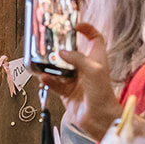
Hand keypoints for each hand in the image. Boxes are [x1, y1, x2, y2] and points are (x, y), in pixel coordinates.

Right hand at [50, 23, 118, 139]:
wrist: (99, 118)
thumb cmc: (102, 93)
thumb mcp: (93, 69)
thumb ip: (76, 58)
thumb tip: (61, 52)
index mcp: (97, 59)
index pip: (95, 39)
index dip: (87, 30)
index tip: (76, 25)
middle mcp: (86, 68)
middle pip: (72, 53)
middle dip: (61, 48)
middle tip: (51, 43)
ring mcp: (76, 81)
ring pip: (60, 68)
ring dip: (51, 66)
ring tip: (42, 62)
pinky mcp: (67, 93)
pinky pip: (54, 83)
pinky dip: (48, 80)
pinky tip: (43, 78)